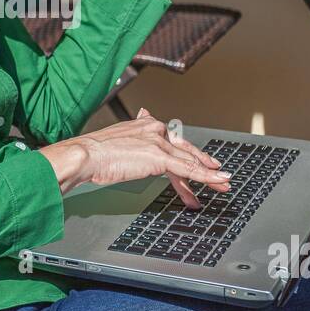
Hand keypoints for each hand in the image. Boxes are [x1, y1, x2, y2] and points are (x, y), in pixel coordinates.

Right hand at [40, 108, 229, 207]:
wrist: (85, 155)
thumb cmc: (94, 153)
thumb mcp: (115, 142)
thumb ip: (130, 140)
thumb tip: (133, 134)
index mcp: (145, 125)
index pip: (171, 142)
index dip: (186, 154)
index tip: (196, 162)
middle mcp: (155, 129)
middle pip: (185, 150)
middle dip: (204, 164)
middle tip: (218, 175)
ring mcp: (159, 142)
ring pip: (191, 161)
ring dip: (210, 175)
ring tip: (224, 185)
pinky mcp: (161, 157)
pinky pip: (190, 169)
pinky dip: (207, 177)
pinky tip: (218, 183)